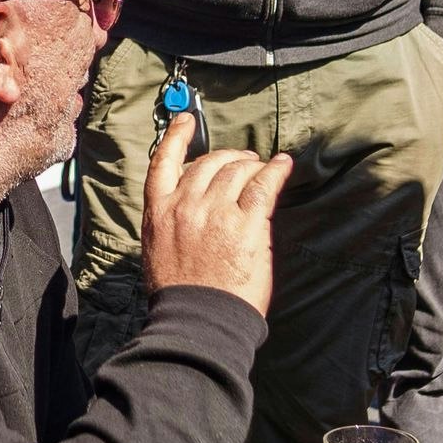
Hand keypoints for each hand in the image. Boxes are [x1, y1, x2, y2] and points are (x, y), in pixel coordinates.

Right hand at [135, 108, 292, 312]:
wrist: (197, 321)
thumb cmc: (179, 295)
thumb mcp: (160, 251)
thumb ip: (172, 223)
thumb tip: (192, 209)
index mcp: (158, 212)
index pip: (164, 162)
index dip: (176, 137)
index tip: (186, 122)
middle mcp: (184, 204)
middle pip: (210, 163)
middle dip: (229, 158)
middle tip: (245, 161)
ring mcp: (215, 212)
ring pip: (238, 170)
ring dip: (253, 165)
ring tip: (265, 168)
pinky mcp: (246, 224)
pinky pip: (263, 185)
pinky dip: (275, 171)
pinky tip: (283, 166)